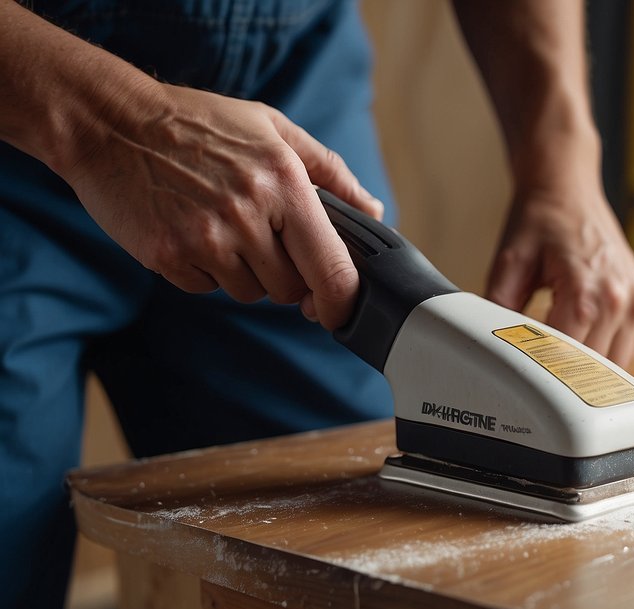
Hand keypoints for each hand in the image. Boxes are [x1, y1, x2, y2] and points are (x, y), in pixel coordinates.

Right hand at [59, 83, 383, 329]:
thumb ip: (330, 171)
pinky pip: (206, 288)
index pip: (330, 267)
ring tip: (217, 223)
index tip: (338, 312)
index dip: (341, 301)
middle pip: (290, 289)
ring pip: (249, 292)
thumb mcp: (273, 128)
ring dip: (241, 271)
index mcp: (284, 182)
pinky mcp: (168, 255)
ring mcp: (206, 237)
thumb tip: (372, 211)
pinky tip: (188, 230)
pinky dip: (202, 270)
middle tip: (257, 235)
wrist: (110, 121)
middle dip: (283, 274)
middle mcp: (249, 214)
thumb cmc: (199, 123)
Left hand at [485, 185, 633, 367]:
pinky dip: (606, 352)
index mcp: (585, 293)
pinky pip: (628, 350)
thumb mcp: (507, 266)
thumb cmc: (539, 222)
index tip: (524, 370)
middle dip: (563, 370)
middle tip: (538, 355)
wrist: (567, 189)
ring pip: (614, 366)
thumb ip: (500, 313)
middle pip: (590, 369)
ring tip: (562, 341)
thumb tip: (498, 350)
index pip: (565, 362)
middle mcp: (619, 301)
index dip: (541, 371)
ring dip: (588, 364)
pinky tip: (583, 333)